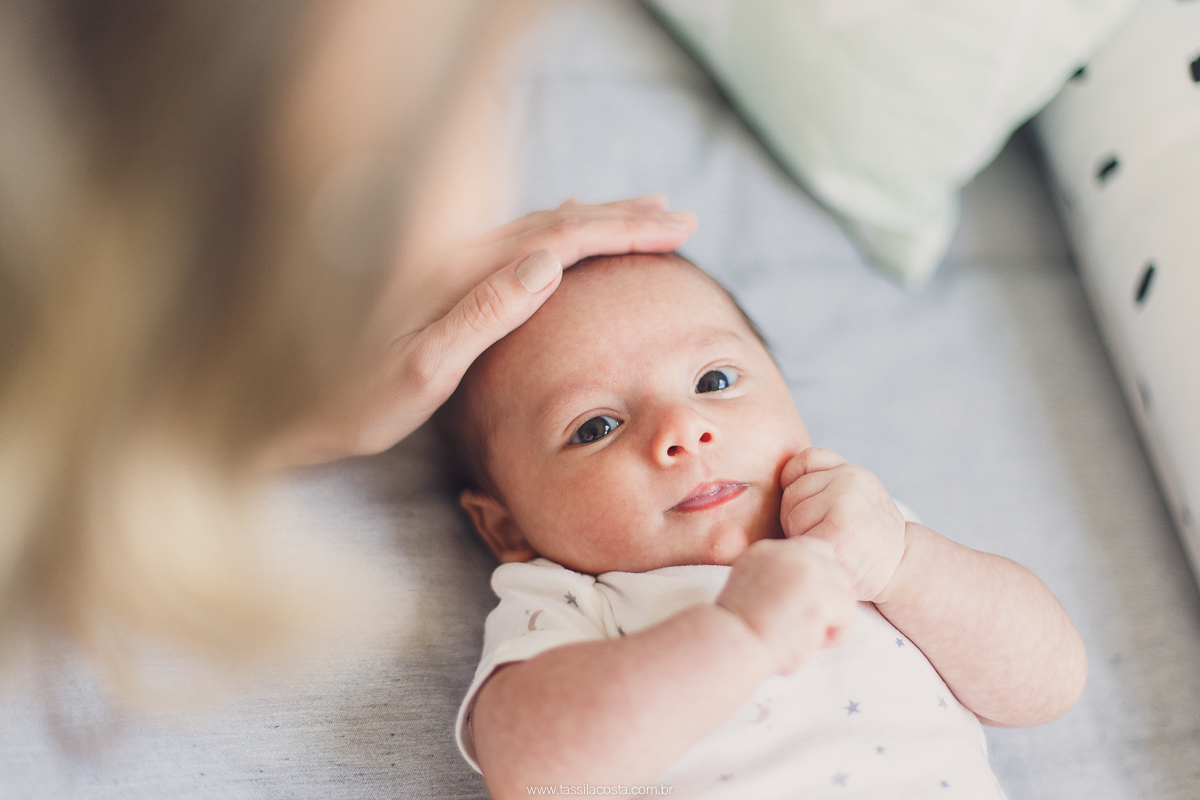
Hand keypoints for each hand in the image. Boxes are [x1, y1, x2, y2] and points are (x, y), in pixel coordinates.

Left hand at [263, 197, 695, 467]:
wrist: (291, 403)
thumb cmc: (354, 400)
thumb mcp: (422, 369)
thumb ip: (483, 314)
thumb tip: (547, 263)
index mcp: (461, 272)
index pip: (560, 237)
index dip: (622, 230)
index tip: (675, 229)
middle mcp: (456, 255)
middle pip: (556, 221)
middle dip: (623, 217)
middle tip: (680, 216)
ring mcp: (448, 263)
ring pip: (539, 227)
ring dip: (595, 219)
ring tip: (643, 213)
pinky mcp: (442, 279)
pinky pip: (516, 241)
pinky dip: (556, 231)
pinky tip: (560, 231)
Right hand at [716, 536, 854, 674]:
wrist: (729, 643)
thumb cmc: (736, 630)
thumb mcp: (749, 590)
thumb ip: (776, 581)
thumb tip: (804, 593)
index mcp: (768, 549)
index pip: (813, 551)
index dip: (816, 582)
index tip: (800, 608)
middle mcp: (790, 551)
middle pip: (836, 570)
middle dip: (829, 602)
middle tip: (804, 627)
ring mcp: (808, 570)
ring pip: (844, 594)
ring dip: (830, 621)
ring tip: (802, 637)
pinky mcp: (822, 593)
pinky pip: (847, 617)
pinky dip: (833, 637)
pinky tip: (808, 643)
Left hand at [779, 447, 906, 602]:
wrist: (901, 570)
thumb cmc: (866, 538)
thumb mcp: (855, 496)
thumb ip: (826, 477)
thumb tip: (778, 474)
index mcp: (852, 471)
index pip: (803, 462)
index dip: (797, 485)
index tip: (815, 510)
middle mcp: (850, 482)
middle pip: (792, 492)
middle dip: (797, 517)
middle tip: (825, 535)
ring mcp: (844, 506)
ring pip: (792, 515)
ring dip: (801, 536)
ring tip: (829, 546)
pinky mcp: (835, 534)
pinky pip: (798, 537)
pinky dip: (806, 551)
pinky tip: (827, 558)